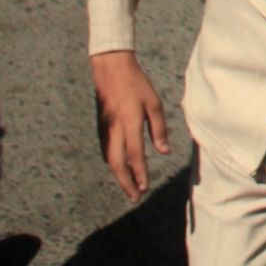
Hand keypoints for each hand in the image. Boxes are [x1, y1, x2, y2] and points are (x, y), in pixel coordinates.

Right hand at [90, 50, 171, 199]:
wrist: (110, 69)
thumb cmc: (136, 84)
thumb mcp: (154, 103)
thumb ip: (159, 128)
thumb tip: (164, 152)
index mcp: (130, 122)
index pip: (135, 155)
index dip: (140, 173)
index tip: (145, 188)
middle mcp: (115, 129)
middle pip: (117, 164)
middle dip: (126, 183)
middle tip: (135, 196)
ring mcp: (105, 128)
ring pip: (110, 159)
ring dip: (120, 175)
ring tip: (130, 186)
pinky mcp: (101, 126)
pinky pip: (106, 150)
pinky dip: (114, 163)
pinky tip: (121, 167)